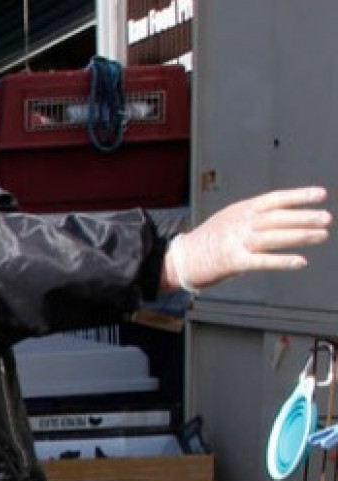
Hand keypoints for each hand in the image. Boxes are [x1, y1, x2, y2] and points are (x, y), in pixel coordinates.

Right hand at [166, 187, 329, 291]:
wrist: (180, 257)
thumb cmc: (208, 239)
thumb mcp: (230, 218)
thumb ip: (255, 216)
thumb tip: (285, 216)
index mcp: (241, 210)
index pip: (275, 199)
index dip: (299, 196)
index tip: (320, 195)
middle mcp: (241, 224)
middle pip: (278, 218)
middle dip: (304, 217)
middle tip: (326, 218)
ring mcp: (237, 242)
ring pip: (273, 237)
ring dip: (300, 236)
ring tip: (321, 236)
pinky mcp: (233, 262)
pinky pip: (261, 261)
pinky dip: (282, 261)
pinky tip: (299, 262)